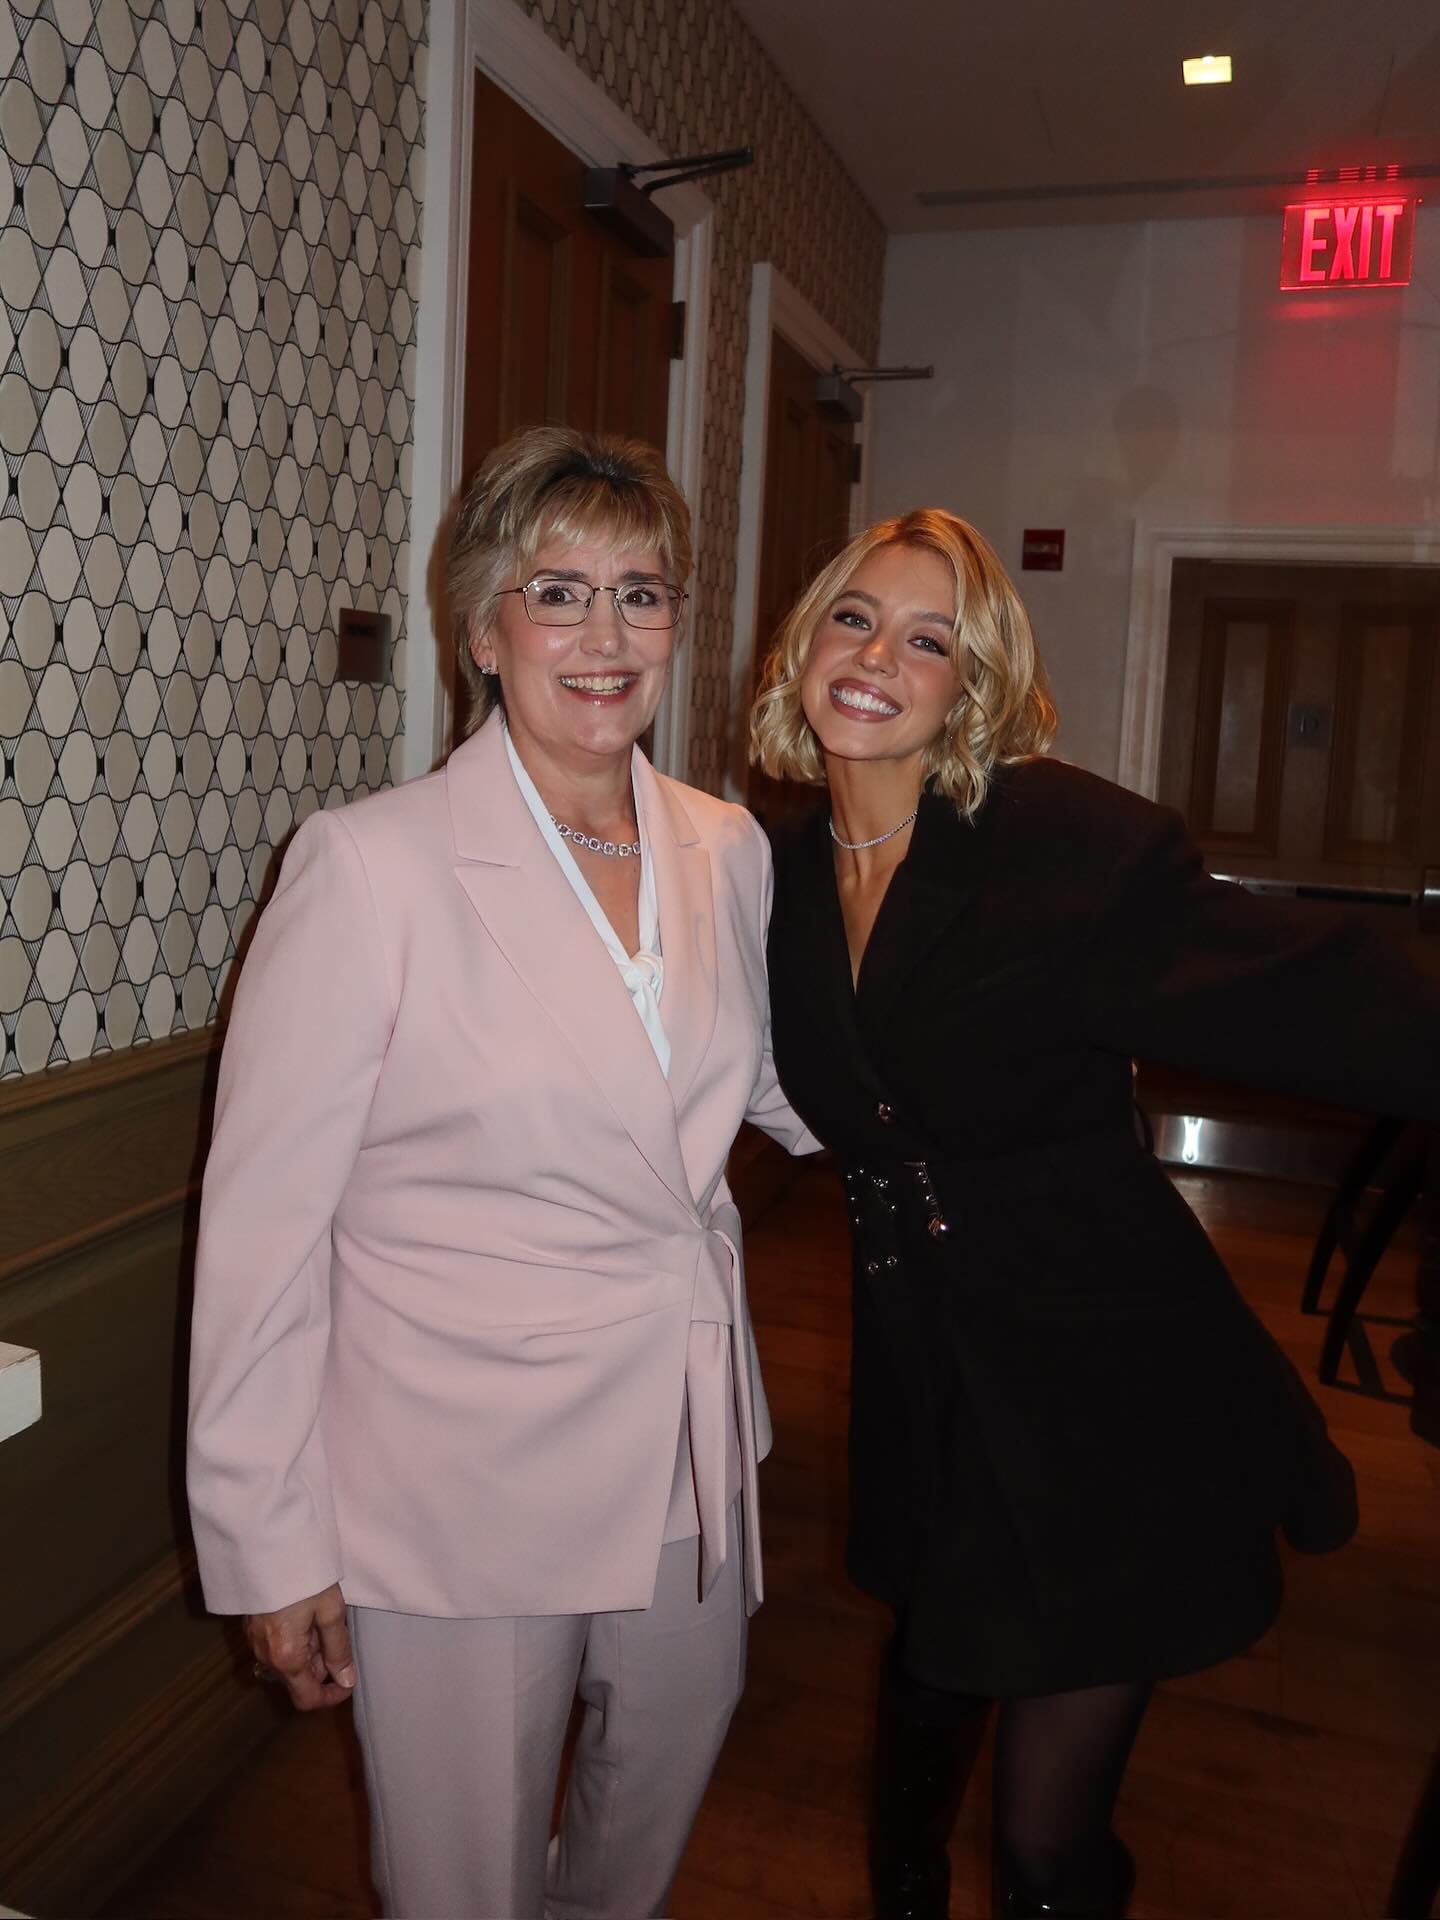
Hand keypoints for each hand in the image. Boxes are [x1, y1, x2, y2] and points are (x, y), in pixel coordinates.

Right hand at [244, 1583, 355, 1711]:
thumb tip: (346, 1680)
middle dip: (321, 1666)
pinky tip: (304, 1613)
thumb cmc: (303, 1576)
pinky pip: (275, 1646)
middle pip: (297, 1680)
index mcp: (286, 1658)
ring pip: (287, 1662)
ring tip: (321, 1617)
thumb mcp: (331, 1610)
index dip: (331, 1696)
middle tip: (337, 1631)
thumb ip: (339, 1649)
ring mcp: (254, 1642)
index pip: (306, 1699)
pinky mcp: (250, 1626)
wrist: (266, 1545)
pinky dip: (294, 1640)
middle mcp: (265, 1656)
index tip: (348, 1680)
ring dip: (308, 1651)